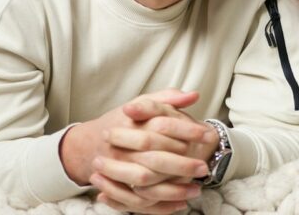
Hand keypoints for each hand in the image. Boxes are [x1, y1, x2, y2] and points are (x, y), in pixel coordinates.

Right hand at [59, 89, 213, 211]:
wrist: (92, 143)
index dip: (186, 131)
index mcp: (130, 123)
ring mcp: (118, 169)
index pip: (162, 126)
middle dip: (182, 165)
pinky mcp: (118, 187)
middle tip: (204, 167)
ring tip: (196, 190)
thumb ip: (169, 98)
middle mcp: (122, 148)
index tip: (206, 135)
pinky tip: (180, 204)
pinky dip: (159, 206)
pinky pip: (138, 202)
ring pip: (146, 183)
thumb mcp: (145, 103)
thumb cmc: (125, 121)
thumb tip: (194, 95)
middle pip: (154, 159)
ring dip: (173, 190)